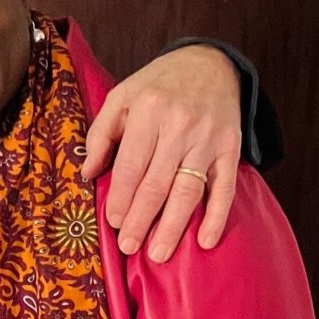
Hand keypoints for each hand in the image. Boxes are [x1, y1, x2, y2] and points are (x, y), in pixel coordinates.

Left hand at [82, 44, 241, 261]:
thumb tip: (88, 173)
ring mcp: (208, 139)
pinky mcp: (231, 148)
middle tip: (129, 246)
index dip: (122, 196)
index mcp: (148, 111)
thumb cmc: (156, 85)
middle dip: (142, 218)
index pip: (132, 164)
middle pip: (158, 182)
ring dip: (173, 225)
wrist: (209, 65)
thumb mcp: (121, 97)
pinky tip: (204, 240)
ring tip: (158, 253)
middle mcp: (180, 126)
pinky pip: (225, 188)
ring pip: (189, 189)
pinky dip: (216, 216)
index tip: (113, 222)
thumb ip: (101, 134)